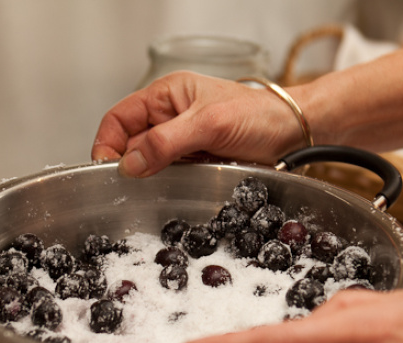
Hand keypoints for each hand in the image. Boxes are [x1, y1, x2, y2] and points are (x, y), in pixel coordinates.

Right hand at [91, 72, 306, 176]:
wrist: (295, 133)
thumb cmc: (259, 116)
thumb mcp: (208, 125)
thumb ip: (165, 143)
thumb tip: (129, 164)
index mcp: (166, 96)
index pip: (119, 118)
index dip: (107, 143)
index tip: (109, 169)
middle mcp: (171, 116)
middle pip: (132, 144)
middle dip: (133, 164)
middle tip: (139, 184)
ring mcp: (184, 140)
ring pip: (151, 163)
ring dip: (155, 176)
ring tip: (167, 182)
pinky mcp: (197, 160)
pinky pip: (173, 175)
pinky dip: (173, 183)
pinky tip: (183, 186)